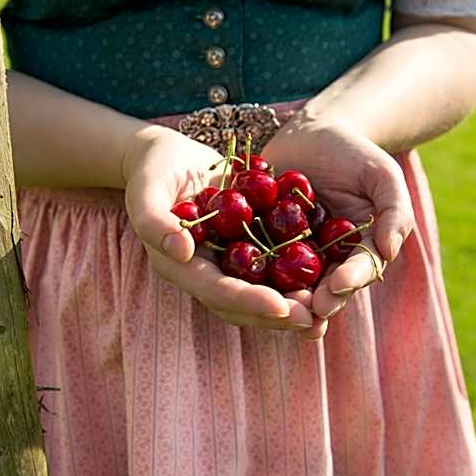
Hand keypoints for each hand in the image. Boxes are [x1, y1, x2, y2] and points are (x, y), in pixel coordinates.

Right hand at [123, 125, 314, 330]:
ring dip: (293, 303)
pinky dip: (298, 275)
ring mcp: (227, 262)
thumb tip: (181, 251)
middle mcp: (206, 272)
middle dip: (278, 314)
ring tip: (325, 308)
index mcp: (180, 266)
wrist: (168, 156)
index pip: (216, 292)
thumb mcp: (146, 190)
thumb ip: (154, 221)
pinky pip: (274, 267)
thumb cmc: (153, 170)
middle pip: (244, 304)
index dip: (248, 302)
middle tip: (313, 318)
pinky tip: (329, 276)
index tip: (280, 308)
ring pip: (262, 292)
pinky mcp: (246, 247)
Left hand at [261, 117, 415, 337]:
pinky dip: (246, 270)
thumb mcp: (381, 174)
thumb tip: (389, 251)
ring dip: (281, 298)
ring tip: (274, 306)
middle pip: (323, 289)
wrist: (310, 133)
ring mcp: (291, 256)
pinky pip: (253, 258)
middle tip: (306, 309)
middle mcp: (325, 262)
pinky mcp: (260, 243)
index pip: (358, 271)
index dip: (350, 280)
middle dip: (315, 302)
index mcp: (358, 252)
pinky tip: (236, 279)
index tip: (338, 285)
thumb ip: (394, 211)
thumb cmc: (353, 153)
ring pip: (288, 284)